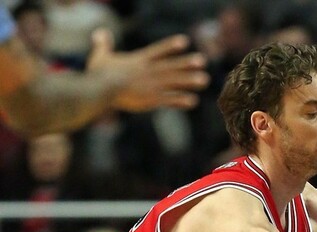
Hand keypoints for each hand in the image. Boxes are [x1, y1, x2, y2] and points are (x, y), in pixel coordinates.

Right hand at [86, 29, 209, 110]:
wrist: (101, 89)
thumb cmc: (97, 74)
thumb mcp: (100, 56)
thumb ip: (103, 44)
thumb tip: (99, 32)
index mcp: (138, 61)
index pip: (158, 50)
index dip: (171, 46)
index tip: (185, 41)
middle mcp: (148, 72)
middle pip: (171, 66)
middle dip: (187, 63)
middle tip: (203, 60)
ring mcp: (151, 86)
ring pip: (174, 82)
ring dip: (190, 81)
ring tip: (205, 80)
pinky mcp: (150, 100)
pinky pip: (169, 100)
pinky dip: (181, 100)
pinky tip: (193, 101)